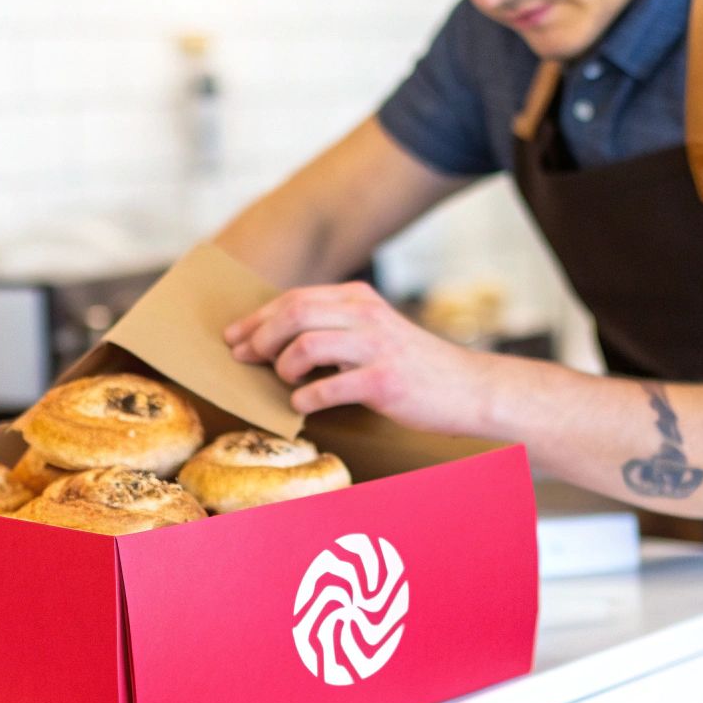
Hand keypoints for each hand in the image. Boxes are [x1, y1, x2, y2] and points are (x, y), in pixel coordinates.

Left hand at [223, 281, 489, 434]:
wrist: (468, 389)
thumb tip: (276, 337)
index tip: (234, 336)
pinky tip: (304, 404)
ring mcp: (375, 347)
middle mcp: (366, 315)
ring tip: (285, 380)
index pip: (295, 298)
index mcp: (359, 298)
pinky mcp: (384, 382)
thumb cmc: (413, 365)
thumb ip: (335, 325)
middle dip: (259, 337)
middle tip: (245, 358)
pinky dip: (306, 399)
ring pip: (304, 345)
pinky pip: (327, 387)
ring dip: (283, 366)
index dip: (257, 317)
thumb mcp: (375, 330)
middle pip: (293, 314)